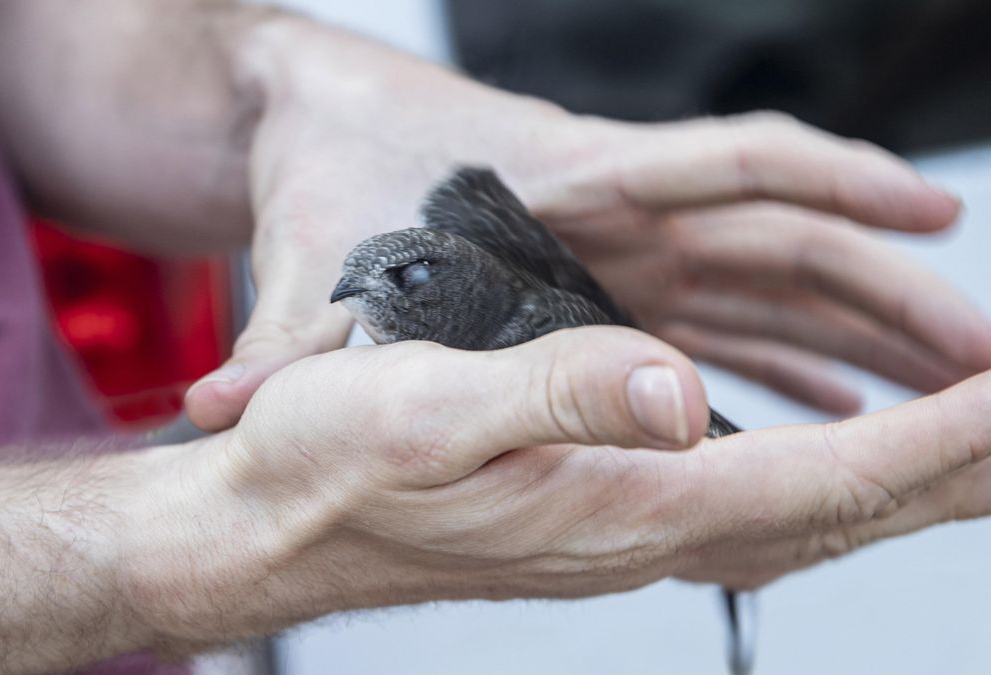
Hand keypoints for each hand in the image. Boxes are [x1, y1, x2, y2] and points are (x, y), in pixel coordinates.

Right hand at [134, 328, 990, 643]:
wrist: (272, 526)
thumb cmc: (329, 468)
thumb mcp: (424, 407)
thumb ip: (554, 393)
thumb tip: (678, 389)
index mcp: (616, 504)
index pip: (818, 481)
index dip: (934, 442)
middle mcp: (638, 534)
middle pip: (837, 515)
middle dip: (955, 471)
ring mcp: (622, 535)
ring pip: (805, 517)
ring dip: (904, 482)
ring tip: (978, 447)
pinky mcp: (599, 519)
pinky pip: (752, 509)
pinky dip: (826, 483)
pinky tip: (839, 468)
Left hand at [184, 15, 990, 430]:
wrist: (298, 115)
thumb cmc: (318, 167)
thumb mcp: (309, 256)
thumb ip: (285, 336)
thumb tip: (221, 408)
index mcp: (564, 181)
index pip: (726, 168)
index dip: (837, 187)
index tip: (935, 217)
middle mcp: (608, 212)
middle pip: (780, 241)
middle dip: (884, 293)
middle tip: (983, 358)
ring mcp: (613, 247)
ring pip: (763, 287)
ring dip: (856, 338)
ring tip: (943, 391)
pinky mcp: (597, 279)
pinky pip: (710, 324)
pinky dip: (775, 363)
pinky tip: (825, 408)